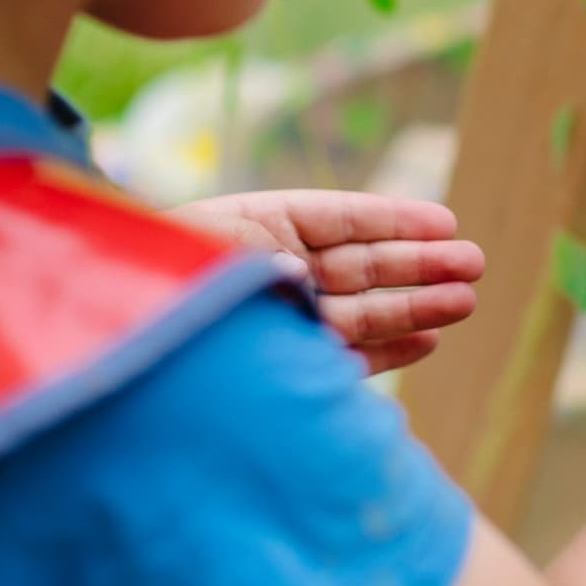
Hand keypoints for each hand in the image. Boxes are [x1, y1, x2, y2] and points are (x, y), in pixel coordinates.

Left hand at [171, 191, 484, 372]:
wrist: (111, 340)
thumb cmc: (152, 282)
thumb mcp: (201, 257)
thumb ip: (255, 263)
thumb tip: (297, 273)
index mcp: (260, 227)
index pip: (341, 219)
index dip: (394, 220)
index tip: (444, 220)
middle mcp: (280, 273)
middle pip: (363, 265)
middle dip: (420, 265)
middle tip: (474, 263)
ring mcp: (286, 320)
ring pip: (364, 311)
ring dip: (416, 307)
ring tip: (466, 300)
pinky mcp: (286, 366)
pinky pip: (345, 358)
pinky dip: (386, 352)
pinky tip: (427, 342)